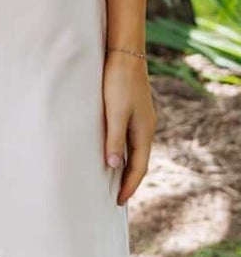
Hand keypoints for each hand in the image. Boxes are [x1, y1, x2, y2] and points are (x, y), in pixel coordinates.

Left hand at [103, 49, 155, 204]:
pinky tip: (112, 153)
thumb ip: (113, 139)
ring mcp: (139, 120)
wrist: (124, 55)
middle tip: (117, 197)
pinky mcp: (132, 111)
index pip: (138, 167)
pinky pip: (129, 140)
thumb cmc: (118, 83)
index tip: (119, 201)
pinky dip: (122, 152)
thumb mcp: (115, 113)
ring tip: (114, 181)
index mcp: (143, 131)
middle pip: (138, 161)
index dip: (129, 185)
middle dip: (129, 180)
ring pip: (134, 151)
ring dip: (125, 167)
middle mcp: (144, 128)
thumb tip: (112, 166)